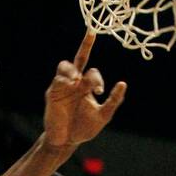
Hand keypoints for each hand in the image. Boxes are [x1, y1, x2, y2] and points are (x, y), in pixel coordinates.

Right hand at [43, 32, 126, 152]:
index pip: (93, 72)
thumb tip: (123, 83)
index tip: (100, 91)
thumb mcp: (103, 115)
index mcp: (87, 86)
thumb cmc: (84, 128)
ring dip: (72, 69)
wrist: (66, 142)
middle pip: (80, 58)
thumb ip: (113, 101)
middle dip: (86, 44)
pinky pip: (57, 80)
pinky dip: (64, 79)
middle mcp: (75, 83)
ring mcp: (63, 87)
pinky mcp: (52, 94)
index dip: (97, 79)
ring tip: (77, 79)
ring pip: (65, 65)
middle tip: (92, 34)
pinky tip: (71, 85)